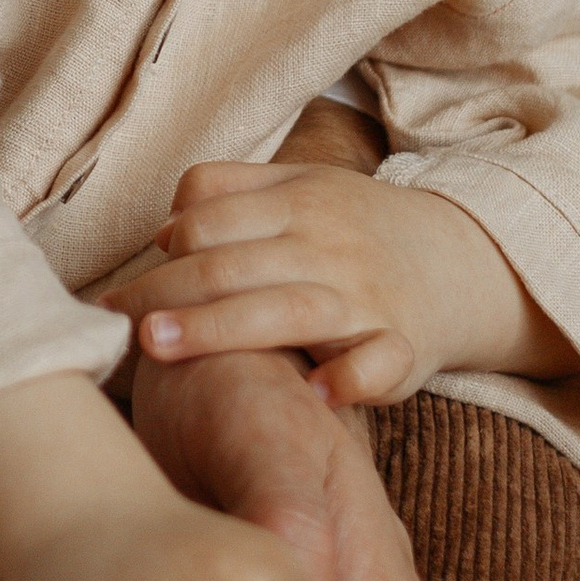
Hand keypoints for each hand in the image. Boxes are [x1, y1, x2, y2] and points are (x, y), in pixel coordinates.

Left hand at [105, 160, 569, 406]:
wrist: (462, 261)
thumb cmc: (357, 229)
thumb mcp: (300, 189)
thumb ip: (230, 194)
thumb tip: (164, 231)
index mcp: (298, 204)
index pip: (212, 219)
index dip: (163, 253)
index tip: (121, 295)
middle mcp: (328, 247)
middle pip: (234, 265)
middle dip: (168, 293)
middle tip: (117, 323)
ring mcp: (367, 298)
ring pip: (289, 310)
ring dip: (220, 329)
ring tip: (160, 347)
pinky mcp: (404, 347)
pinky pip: (380, 364)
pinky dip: (350, 378)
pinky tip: (312, 391)